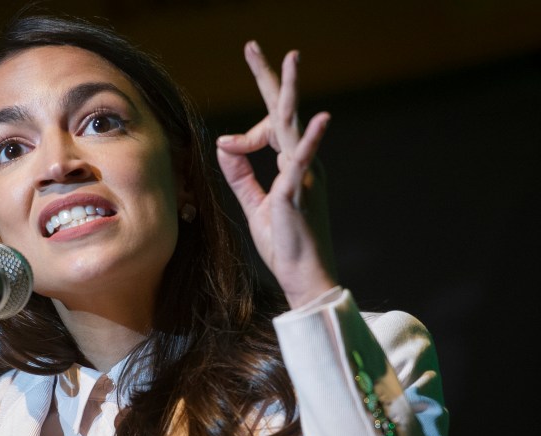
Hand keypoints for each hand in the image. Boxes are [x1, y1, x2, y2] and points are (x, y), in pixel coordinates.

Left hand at [216, 41, 335, 308]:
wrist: (304, 277)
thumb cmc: (285, 243)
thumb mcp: (255, 204)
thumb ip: (241, 174)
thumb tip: (224, 143)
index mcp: (290, 165)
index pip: (269, 129)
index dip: (247, 131)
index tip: (228, 143)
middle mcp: (300, 163)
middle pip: (282, 113)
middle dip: (270, 79)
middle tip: (253, 48)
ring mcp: (304, 174)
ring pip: (292, 126)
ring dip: (289, 92)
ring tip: (290, 59)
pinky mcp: (302, 192)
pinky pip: (304, 162)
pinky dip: (310, 141)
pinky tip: (321, 120)